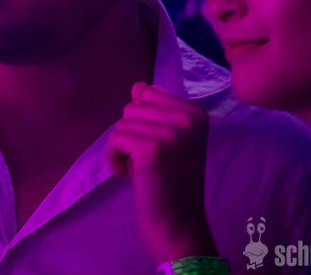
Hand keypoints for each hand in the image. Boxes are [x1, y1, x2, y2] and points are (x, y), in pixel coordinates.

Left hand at [106, 82, 217, 262]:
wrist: (179, 225)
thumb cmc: (172, 184)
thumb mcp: (168, 140)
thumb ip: (155, 111)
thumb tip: (138, 86)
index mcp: (196, 113)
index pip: (149, 93)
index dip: (142, 120)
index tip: (152, 145)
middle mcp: (188, 119)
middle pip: (133, 106)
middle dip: (130, 133)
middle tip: (145, 161)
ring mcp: (171, 133)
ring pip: (123, 122)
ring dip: (121, 146)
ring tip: (138, 169)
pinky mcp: (151, 149)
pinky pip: (116, 138)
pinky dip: (113, 157)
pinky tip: (126, 174)